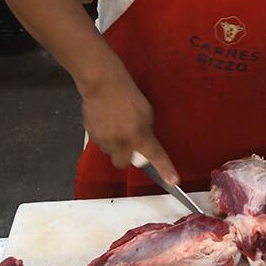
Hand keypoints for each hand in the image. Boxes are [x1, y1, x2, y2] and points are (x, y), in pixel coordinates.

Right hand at [80, 66, 178, 184]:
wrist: (104, 85)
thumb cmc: (127, 95)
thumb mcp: (147, 112)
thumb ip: (146, 131)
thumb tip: (145, 142)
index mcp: (139, 135)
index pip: (155, 156)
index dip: (165, 170)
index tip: (173, 180)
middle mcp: (122, 142)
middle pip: (123, 162)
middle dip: (125, 155)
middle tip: (127, 141)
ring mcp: (105, 140)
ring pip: (110, 152)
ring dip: (114, 145)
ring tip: (116, 125)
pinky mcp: (92, 136)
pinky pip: (100, 143)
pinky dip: (104, 136)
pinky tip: (106, 122)